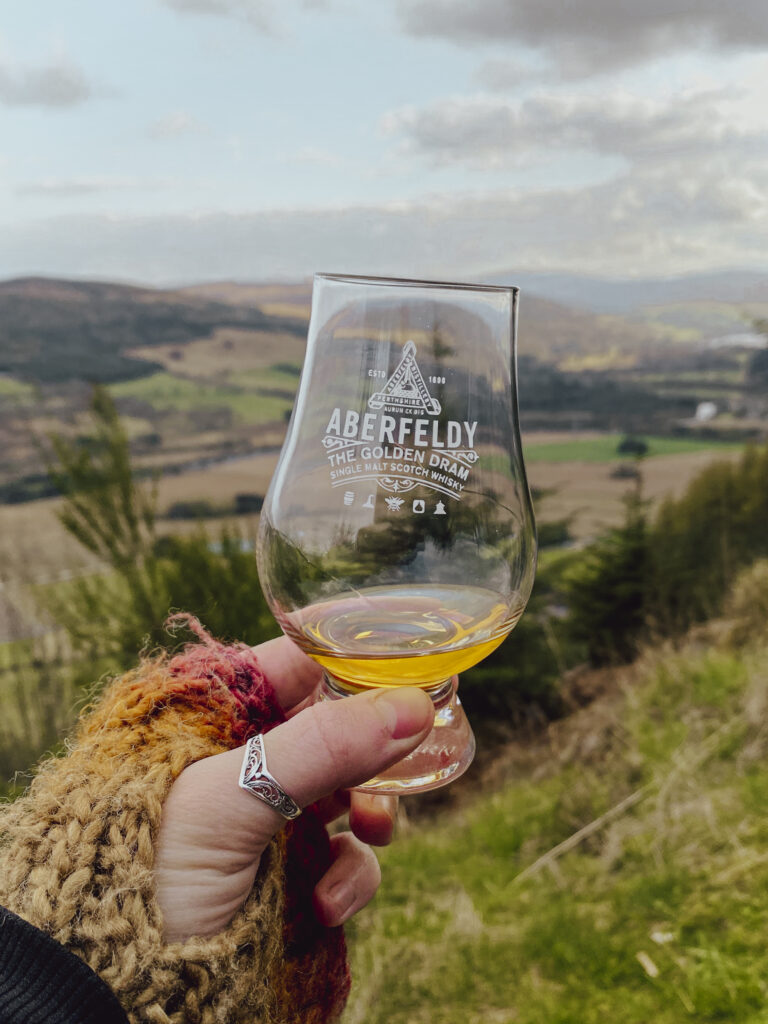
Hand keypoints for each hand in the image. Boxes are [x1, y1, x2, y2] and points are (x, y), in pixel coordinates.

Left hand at [153, 636, 434, 941]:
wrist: (113, 981)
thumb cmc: (145, 870)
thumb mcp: (229, 799)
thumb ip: (321, 746)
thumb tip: (413, 705)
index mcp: (213, 719)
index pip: (293, 665)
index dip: (347, 665)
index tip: (404, 672)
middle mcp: (244, 762)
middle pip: (334, 729)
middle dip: (371, 749)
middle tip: (402, 759)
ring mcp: (267, 819)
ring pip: (347, 791)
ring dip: (370, 810)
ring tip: (372, 831)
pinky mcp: (284, 875)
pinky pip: (339, 859)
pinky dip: (348, 876)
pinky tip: (329, 903)